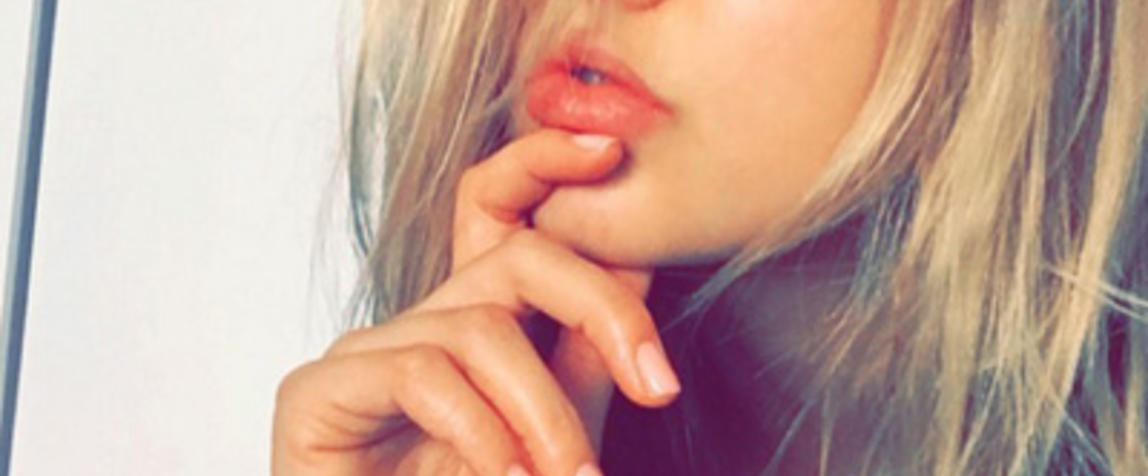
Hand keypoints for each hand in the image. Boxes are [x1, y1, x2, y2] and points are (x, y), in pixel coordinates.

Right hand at [271, 130, 680, 475]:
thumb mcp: (556, 430)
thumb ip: (584, 355)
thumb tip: (636, 265)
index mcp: (473, 327)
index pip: (500, 214)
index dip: (541, 164)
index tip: (609, 150)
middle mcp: (418, 327)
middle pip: (513, 257)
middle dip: (597, 308)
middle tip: (656, 386)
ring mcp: (364, 354)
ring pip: (479, 331)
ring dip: (545, 413)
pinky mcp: (316, 393)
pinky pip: (421, 374)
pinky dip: (480, 431)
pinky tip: (504, 475)